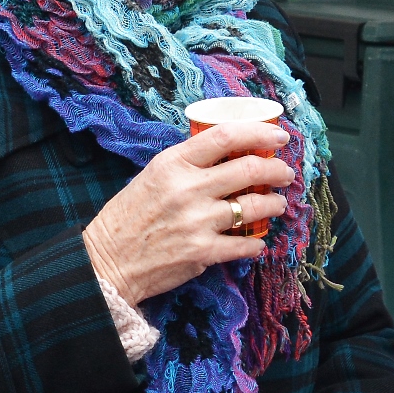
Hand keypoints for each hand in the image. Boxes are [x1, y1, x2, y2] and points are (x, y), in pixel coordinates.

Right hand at [81, 121, 294, 304]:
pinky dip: (256, 243)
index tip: (278, 137)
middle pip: (249, 169)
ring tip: (277, 204)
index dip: (259, 132)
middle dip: (276, 170)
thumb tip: (228, 154)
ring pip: (253, 206)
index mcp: (173, 163)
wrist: (109, 260)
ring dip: (273, 204)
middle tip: (285, 173)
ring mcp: (198, 222)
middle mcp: (188, 189)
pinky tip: (257, 241)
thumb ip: (187, 164)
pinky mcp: (203, 252)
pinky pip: (244, 244)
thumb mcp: (153, 175)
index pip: (225, 136)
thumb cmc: (129, 216)